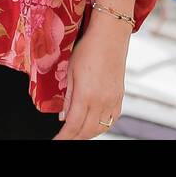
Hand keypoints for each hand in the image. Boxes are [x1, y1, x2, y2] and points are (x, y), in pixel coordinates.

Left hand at [53, 16, 129, 139]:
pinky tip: (94, 124)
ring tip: (76, 132)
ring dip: (87, 134)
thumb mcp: (71, 72)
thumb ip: (68, 97)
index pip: (72, 126)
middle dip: (74, 138)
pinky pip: (112, 120)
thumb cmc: (88, 49)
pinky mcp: (120, 97)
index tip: (56, 141)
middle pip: (86, 131)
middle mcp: (102, 102)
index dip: (63, 137)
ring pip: (100, 128)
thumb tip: (63, 117)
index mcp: (86, 95)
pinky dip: (101, 126)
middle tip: (64, 137)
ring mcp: (113, 100)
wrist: (110, 35)